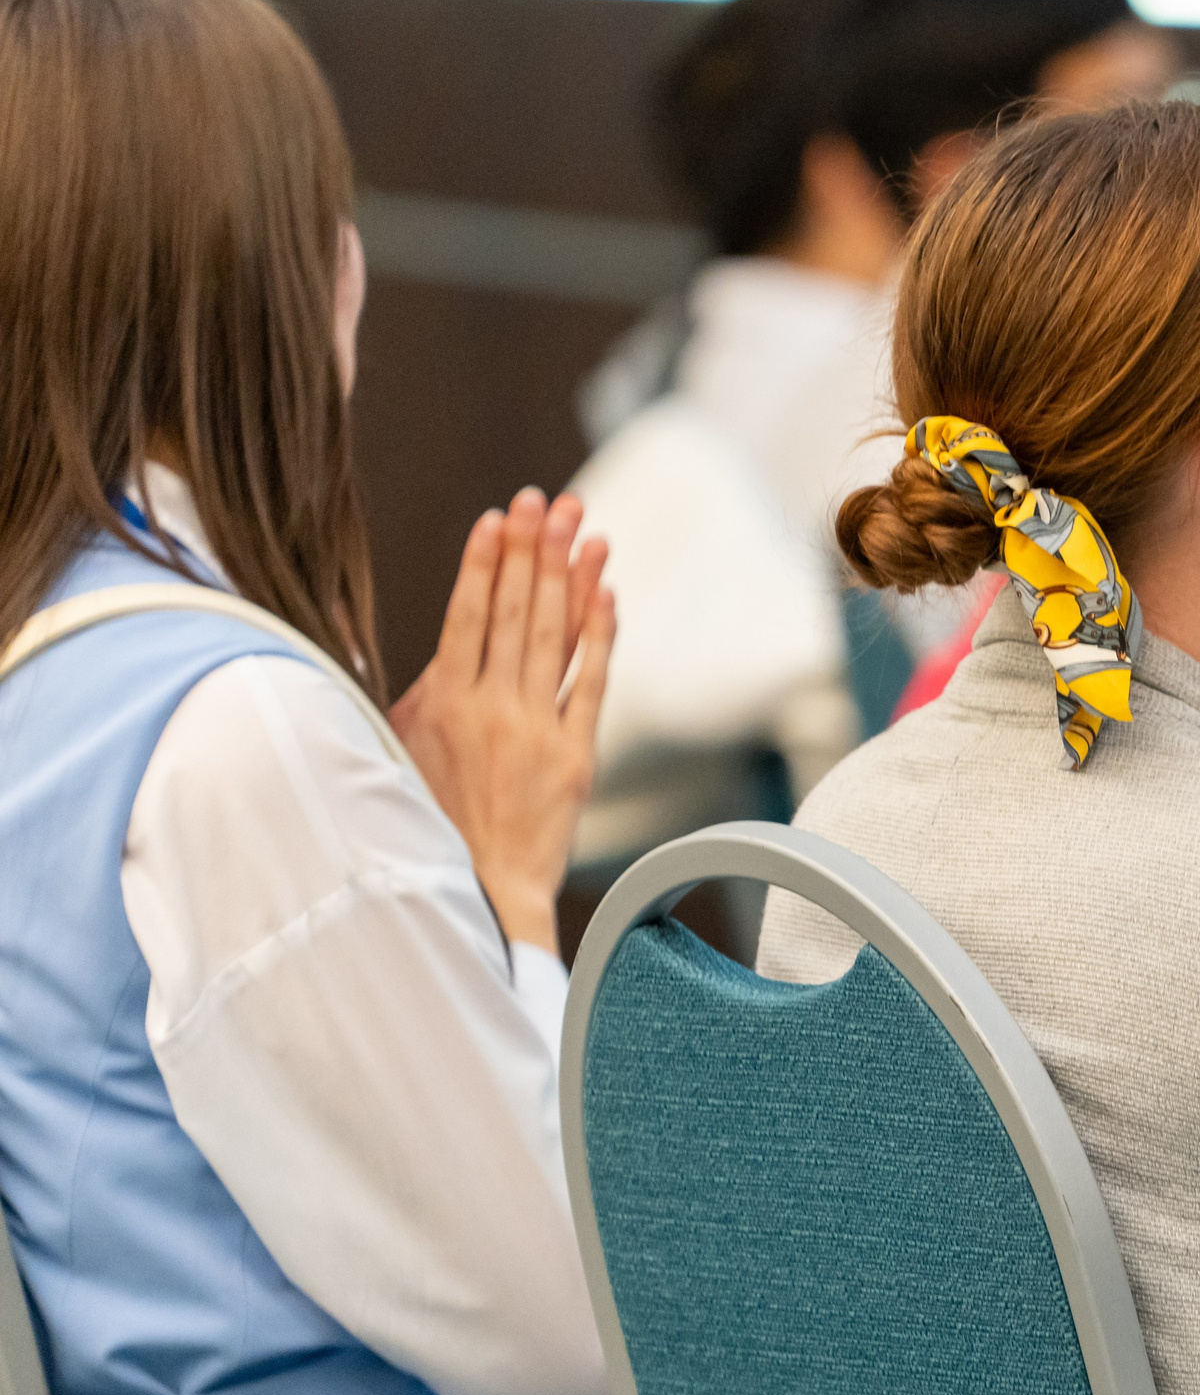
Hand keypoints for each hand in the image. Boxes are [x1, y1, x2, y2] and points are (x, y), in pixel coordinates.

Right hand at [391, 487, 614, 953]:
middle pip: (515, 611)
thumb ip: (419, 699)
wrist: (477, 895)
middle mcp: (488, 708)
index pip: (466, 614)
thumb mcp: (397, 756)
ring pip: (553, 635)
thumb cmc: (429, 826)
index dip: (486, 561)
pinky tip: (607, 592)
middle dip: (532, 548)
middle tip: (549, 498)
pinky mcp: (575, 754)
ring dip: (569, 574)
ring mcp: (535, 729)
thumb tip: (437, 656)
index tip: (498, 517)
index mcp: (438, 704)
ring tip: (583, 524)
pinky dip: (600, 634)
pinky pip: (591, 681)